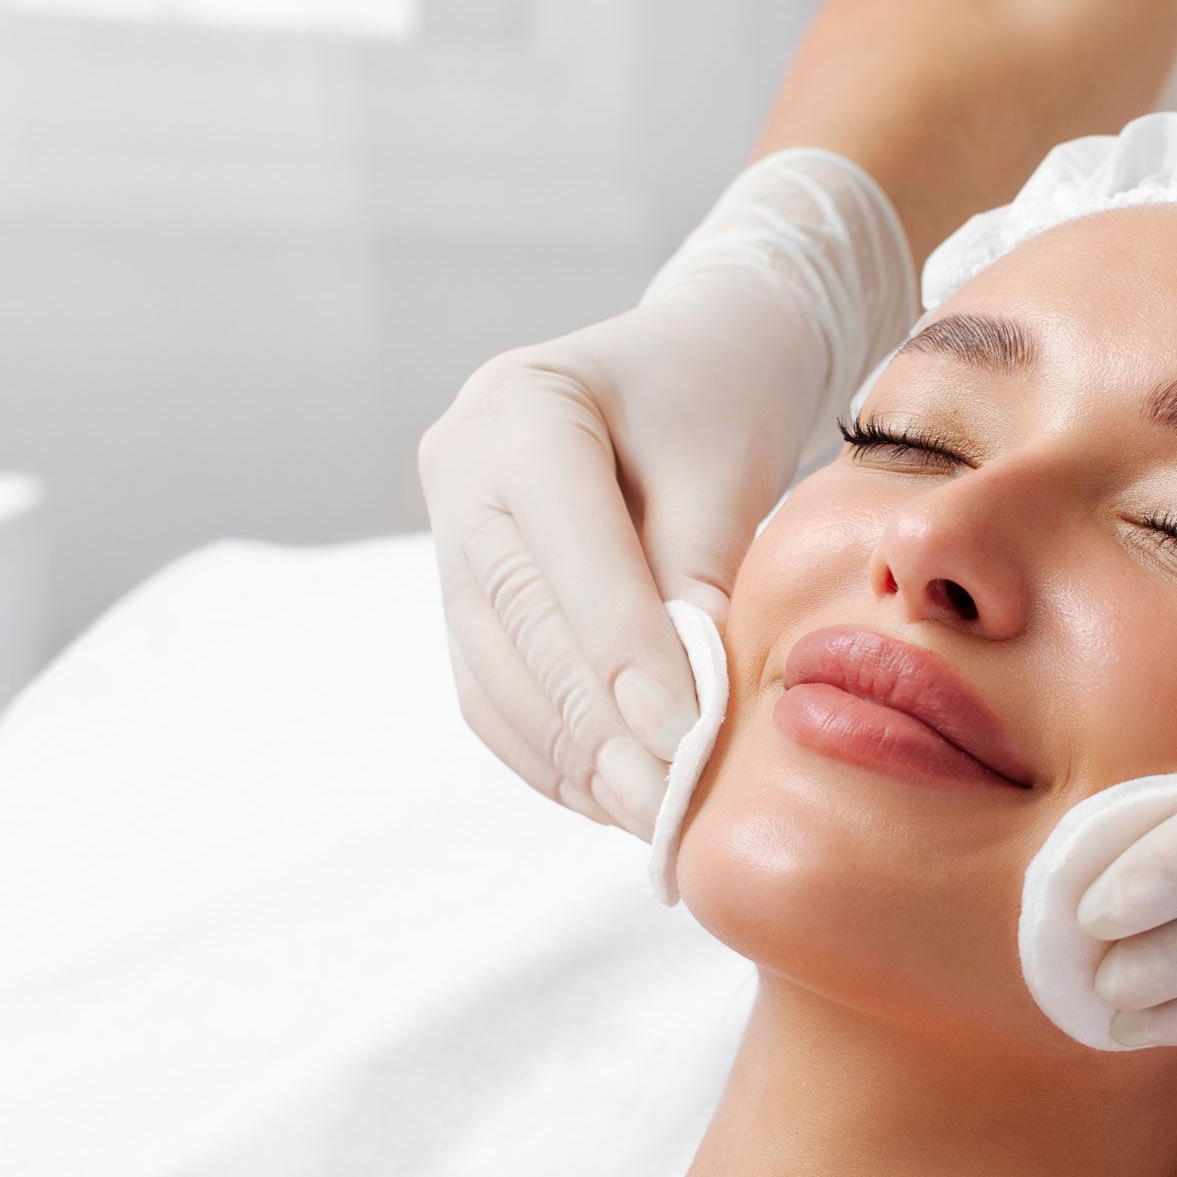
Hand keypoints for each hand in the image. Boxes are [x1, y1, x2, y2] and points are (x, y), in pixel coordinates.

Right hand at [418, 151, 913, 837]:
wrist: (693, 363)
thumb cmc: (724, 399)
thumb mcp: (728, 467)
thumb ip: (698, 576)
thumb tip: (686, 708)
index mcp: (521, 408)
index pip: (566, 557)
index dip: (624, 656)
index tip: (687, 735)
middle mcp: (459, 468)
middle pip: (518, 624)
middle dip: (597, 728)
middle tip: (665, 802)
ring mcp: (448, 532)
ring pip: (493, 673)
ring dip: (570, 758)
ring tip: (646, 814)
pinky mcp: (465, 591)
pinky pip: (492, 692)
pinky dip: (550, 754)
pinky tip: (610, 795)